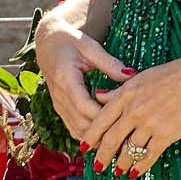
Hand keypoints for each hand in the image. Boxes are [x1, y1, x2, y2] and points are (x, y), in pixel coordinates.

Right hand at [35, 15, 132, 140]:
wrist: (47, 45)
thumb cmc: (70, 42)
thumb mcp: (91, 47)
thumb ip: (110, 63)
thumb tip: (133, 75)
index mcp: (66, 79)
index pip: (85, 107)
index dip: (105, 116)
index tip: (127, 115)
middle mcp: (59, 97)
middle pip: (82, 124)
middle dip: (105, 130)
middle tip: (129, 132)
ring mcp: (58, 106)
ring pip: (78, 131)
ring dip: (98, 137)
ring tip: (121, 137)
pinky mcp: (60, 110)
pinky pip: (75, 129)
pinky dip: (90, 135)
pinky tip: (108, 133)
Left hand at [79, 51, 180, 176]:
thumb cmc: (171, 74)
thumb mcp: (139, 78)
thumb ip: (117, 91)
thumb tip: (97, 96)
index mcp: (125, 95)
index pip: (101, 120)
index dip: (91, 136)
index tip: (84, 147)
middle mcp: (134, 112)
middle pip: (112, 139)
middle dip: (103, 156)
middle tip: (97, 167)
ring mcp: (149, 125)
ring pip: (129, 150)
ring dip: (121, 163)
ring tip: (117, 171)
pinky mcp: (166, 135)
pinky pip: (149, 155)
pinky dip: (140, 166)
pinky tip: (135, 172)